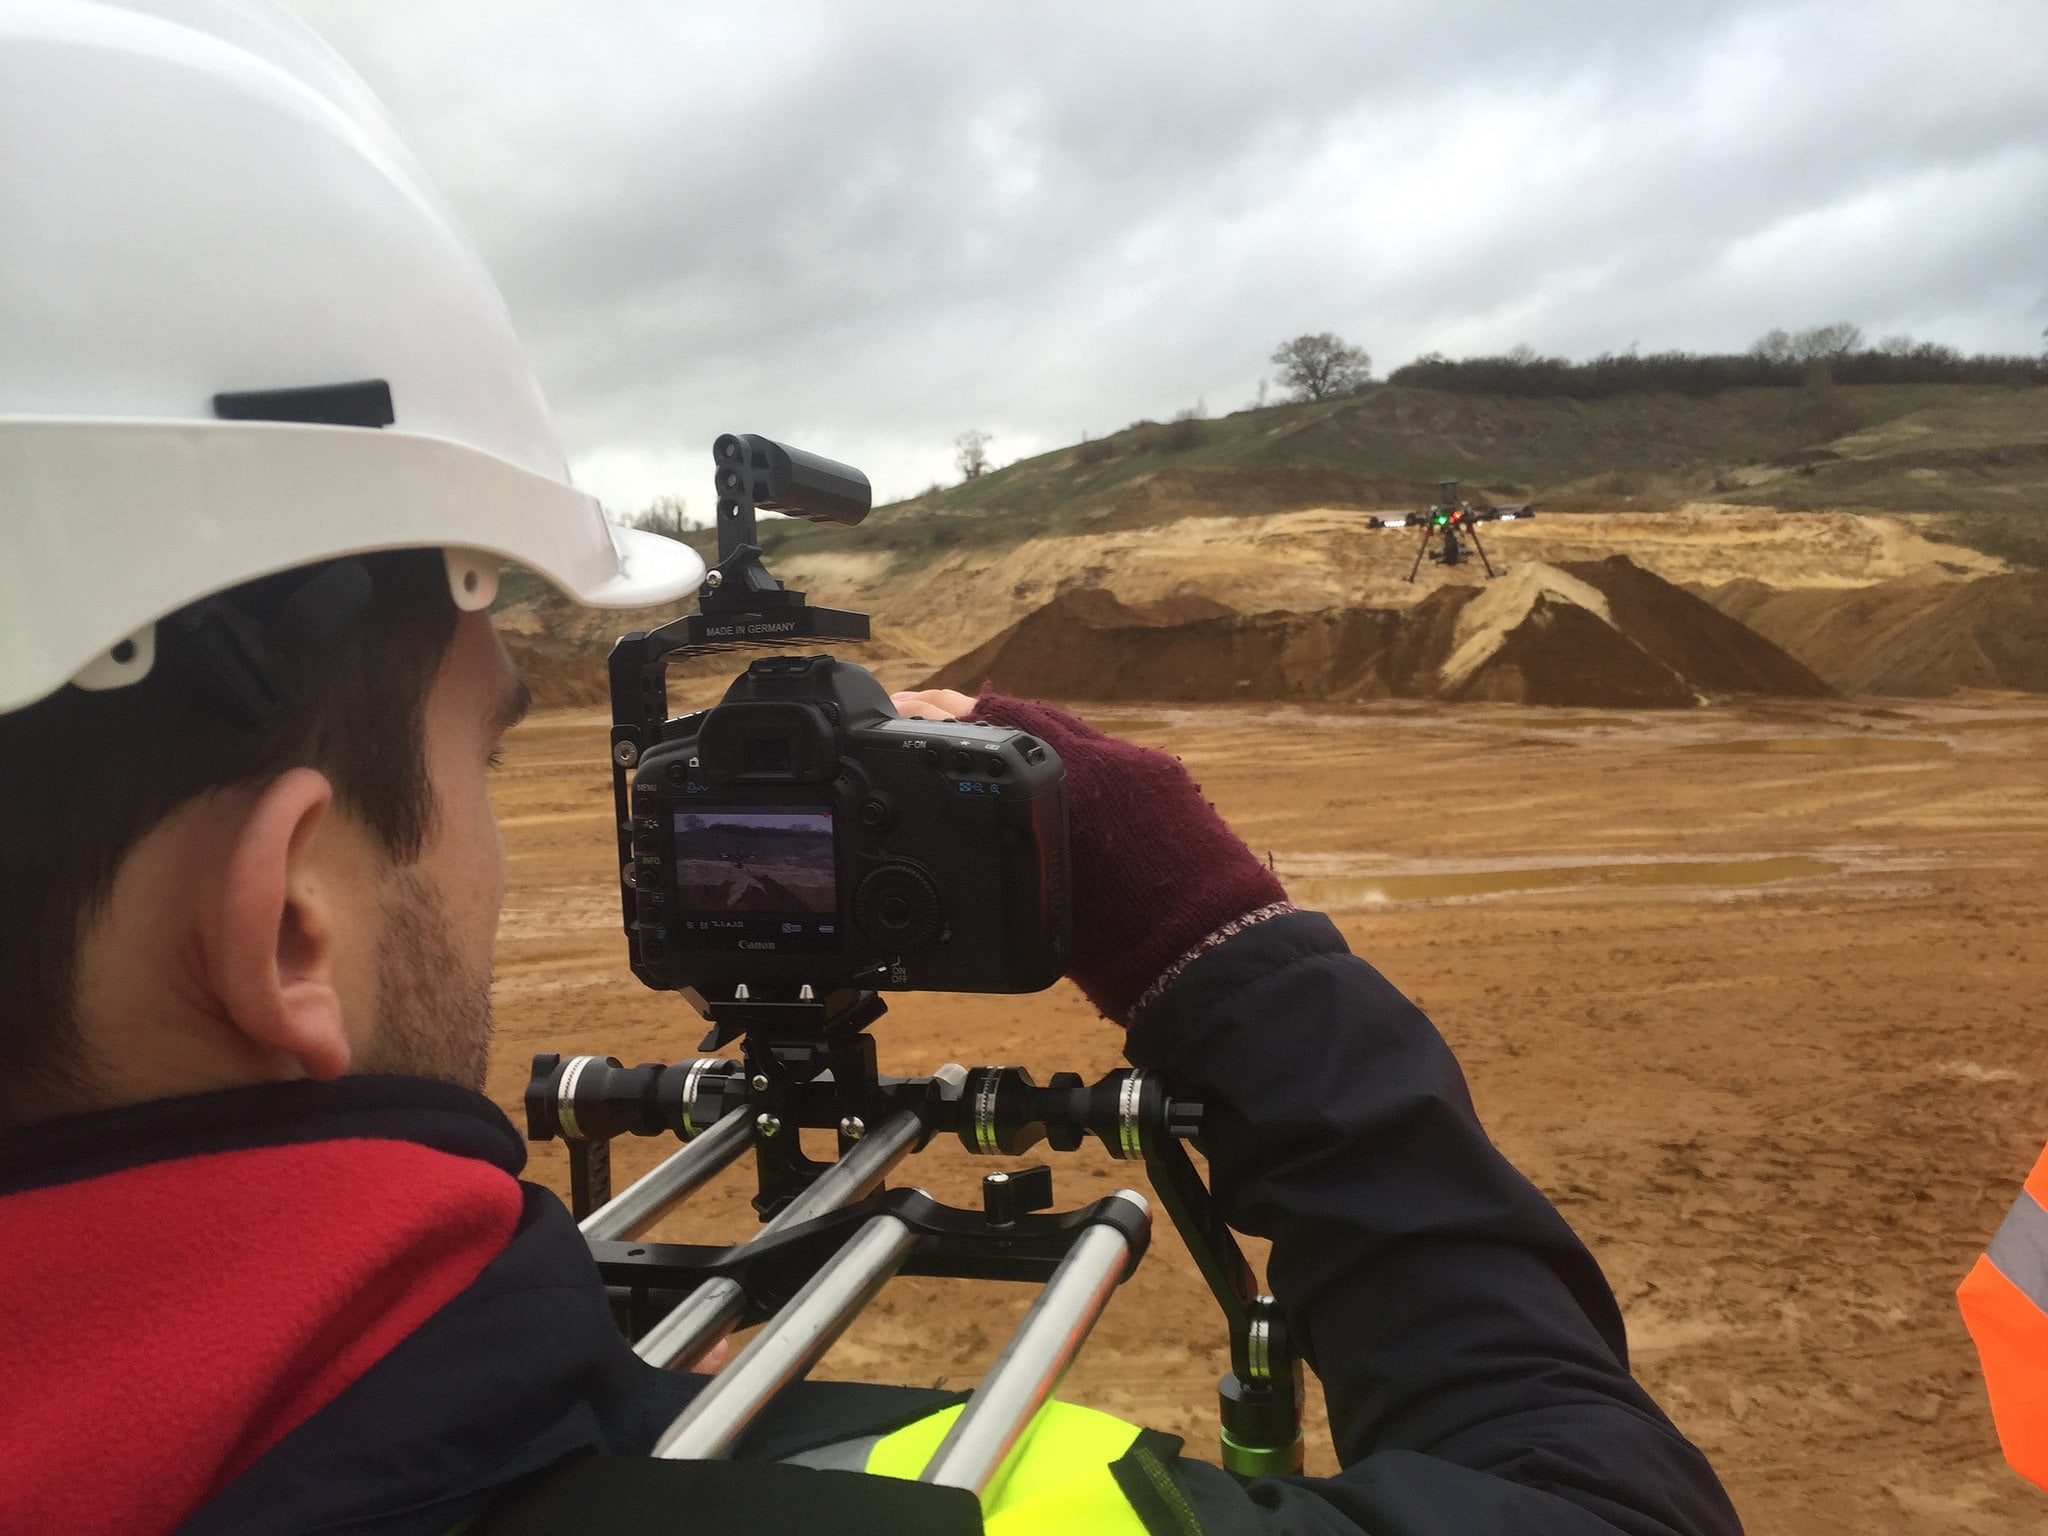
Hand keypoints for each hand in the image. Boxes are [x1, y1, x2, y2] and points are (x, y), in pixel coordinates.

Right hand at [895, 689, 1287, 1021]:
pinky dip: (1069, 752)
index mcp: (1057, 784)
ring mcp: (1130, 760)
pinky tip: (1050, 766)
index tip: (908, 707)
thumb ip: (1014, 839)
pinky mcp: (1160, 772)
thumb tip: (986, 822)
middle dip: (976, 711)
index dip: (943, 712)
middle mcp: (1093, 758)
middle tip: (933, 711)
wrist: (1201, 951)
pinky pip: (1103, 749)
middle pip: (1021, 711)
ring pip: (1063, 725)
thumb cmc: (1120, 945)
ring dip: (1023, 727)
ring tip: (986, 738)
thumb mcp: (1041, 894)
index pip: (988, 721)